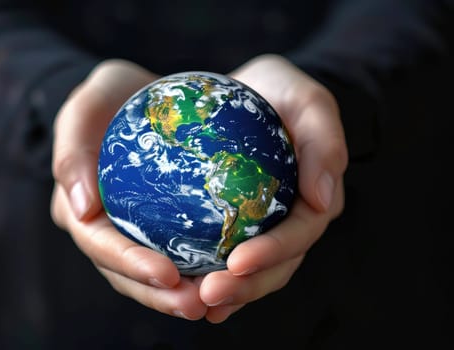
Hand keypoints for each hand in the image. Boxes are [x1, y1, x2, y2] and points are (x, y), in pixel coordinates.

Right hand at [50, 59, 208, 319]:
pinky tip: (227, 276)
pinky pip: (175, 255)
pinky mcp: (157, 227)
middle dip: (158, 295)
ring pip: (149, 275)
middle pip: (124, 273)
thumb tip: (82, 209)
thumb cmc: (110, 97)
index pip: (99, 244)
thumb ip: (72, 148)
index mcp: (78, 206)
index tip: (167, 274)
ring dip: (178, 294)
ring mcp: (129, 231)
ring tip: (214, 303)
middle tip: (197, 304)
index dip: (130, 264)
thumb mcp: (87, 105)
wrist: (138, 96)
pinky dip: (196, 270)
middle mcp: (102, 227)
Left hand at [197, 54, 347, 322]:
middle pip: (276, 266)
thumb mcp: (306, 100)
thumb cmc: (277, 93)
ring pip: (253, 273)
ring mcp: (266, 228)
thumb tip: (322, 200)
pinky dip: (208, 277)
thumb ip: (324, 139)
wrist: (246, 95)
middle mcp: (292, 221)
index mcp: (314, 197)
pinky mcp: (238, 227)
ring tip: (195, 302)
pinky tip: (185, 290)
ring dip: (228, 292)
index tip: (237, 262)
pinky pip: (226, 259)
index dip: (272, 253)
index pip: (299, 234)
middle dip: (245, 286)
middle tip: (208, 294)